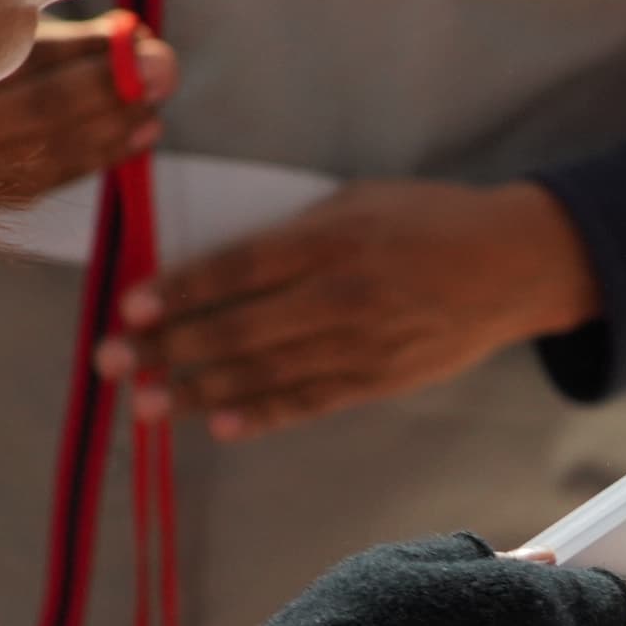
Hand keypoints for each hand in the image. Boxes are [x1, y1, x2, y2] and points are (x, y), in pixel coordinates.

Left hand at [98, 178, 603, 438]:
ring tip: (147, 404)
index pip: (239, 269)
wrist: (513, 265)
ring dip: (198, 390)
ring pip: (266, 374)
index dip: (180, 292)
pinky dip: (262, 414)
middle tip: (112, 363)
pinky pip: (310, 401)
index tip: (130, 307)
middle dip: (168, 349)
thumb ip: (295, 232)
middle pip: (240, 329)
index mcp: (334, 239)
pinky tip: (218, 423)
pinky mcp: (380, 379)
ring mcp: (363, 345)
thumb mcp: (359, 202)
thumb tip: (220, 265)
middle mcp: (344, 296)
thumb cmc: (427, 220)